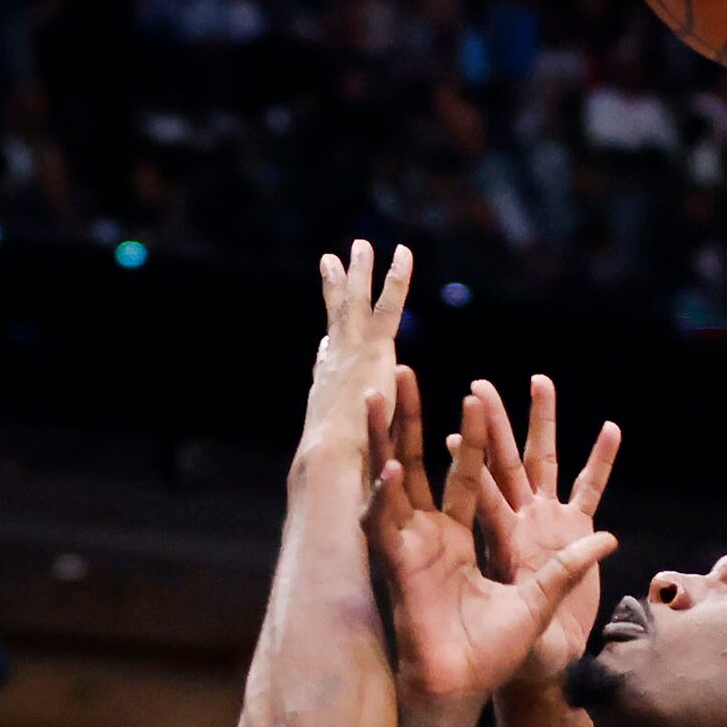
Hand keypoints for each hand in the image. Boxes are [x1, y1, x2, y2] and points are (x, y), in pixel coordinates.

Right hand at [298, 240, 410, 467]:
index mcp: (328, 399)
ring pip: (355, 305)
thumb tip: (335, 473)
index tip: (325, 342)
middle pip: (334, 324)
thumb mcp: (334, 471)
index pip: (326, 368)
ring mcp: (351, 354)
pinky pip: (388, 306)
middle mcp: (334, 369)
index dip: (326, 352)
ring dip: (358, 273)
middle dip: (333, 293)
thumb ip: (340, 464)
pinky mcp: (375, 350)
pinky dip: (395, 278)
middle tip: (329, 262)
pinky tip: (402, 252)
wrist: (330, 464)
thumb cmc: (332, 481)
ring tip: (361, 244)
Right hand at [364, 369, 616, 702]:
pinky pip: (390, 522)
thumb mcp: (545, 598)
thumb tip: (608, 537)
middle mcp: (446, 532)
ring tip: (382, 394)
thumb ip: (570, 564)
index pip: (485, 475)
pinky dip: (390, 496)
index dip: (485, 438)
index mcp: (485, 536)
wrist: (470, 688)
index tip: (483, 397)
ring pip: (403, 476)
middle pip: (442, 461)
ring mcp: (420, 542)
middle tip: (427, 372)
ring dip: (393, 436)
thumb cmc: (504, 653)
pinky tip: (391, 468)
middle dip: (434, 418)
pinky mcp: (401, 564)